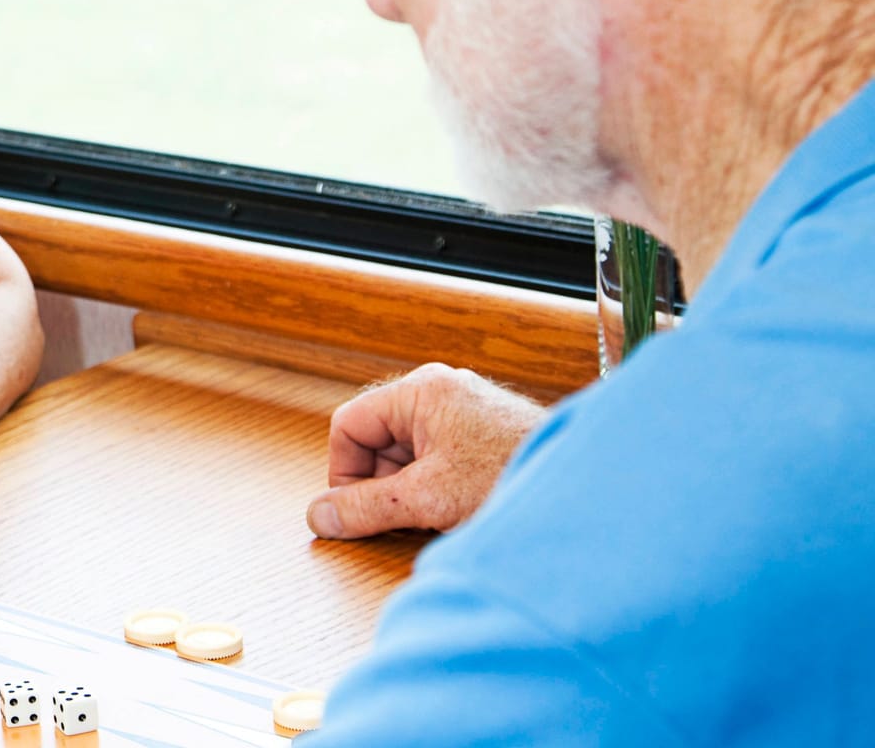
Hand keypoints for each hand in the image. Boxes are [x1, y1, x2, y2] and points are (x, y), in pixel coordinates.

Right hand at [307, 363, 544, 539]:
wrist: (592, 492)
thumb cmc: (516, 479)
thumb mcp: (426, 499)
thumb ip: (364, 508)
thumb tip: (318, 516)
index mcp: (422, 391)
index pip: (349, 425)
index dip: (342, 471)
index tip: (352, 510)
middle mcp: (442, 393)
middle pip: (378, 440)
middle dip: (381, 484)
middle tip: (399, 518)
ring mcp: (466, 413)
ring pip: (408, 454)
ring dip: (410, 490)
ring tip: (435, 516)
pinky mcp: (485, 436)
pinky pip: (438, 460)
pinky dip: (436, 488)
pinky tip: (457, 511)